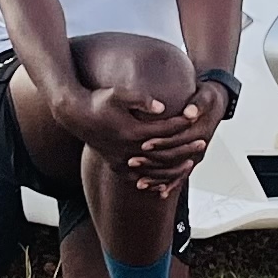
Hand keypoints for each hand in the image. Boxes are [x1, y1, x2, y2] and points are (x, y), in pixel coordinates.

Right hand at [82, 80, 214, 194]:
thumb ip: (141, 99)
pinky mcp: (115, 165)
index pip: (164, 130)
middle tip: (203, 143)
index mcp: (132, 132)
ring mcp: (121, 161)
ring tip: (190, 164)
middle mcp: (128, 150)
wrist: (74, 115)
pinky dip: (153, 181)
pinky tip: (165, 183)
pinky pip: (138, 179)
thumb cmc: (98, 100)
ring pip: (153, 171)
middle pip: (164, 153)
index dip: (181, 124)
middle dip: (185, 148)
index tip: (195, 119)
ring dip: (173, 168)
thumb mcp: (118, 94)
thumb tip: (163, 106)